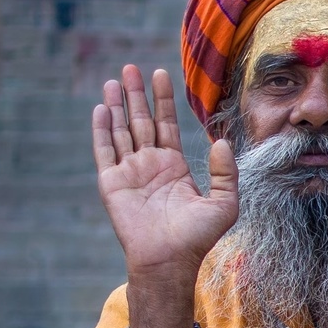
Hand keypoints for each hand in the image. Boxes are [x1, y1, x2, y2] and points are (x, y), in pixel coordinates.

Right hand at [94, 64, 238, 293]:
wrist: (169, 260)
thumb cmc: (197, 237)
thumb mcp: (223, 203)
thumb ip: (225, 172)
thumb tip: (221, 142)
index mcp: (173, 165)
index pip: (166, 123)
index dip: (163, 99)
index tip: (161, 73)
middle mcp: (149, 164)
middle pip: (140, 120)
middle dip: (136, 94)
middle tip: (131, 67)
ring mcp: (129, 172)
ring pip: (121, 130)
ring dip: (117, 105)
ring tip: (115, 80)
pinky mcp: (111, 182)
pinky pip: (105, 150)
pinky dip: (102, 129)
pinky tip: (102, 108)